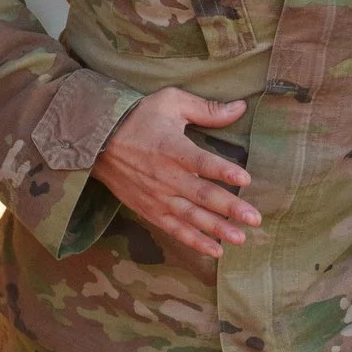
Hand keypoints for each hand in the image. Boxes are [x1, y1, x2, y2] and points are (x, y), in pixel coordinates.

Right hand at [95, 88, 261, 261]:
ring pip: (191, 217)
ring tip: (240, 239)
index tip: (245, 179)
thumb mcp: (171, 102)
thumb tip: (241, 107)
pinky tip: (215, 250)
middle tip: (254, 219)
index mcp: (172, 148)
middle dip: (230, 208)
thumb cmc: (138, 118)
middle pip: (202, 195)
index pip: (201, 162)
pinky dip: (194, 241)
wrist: (97, 142)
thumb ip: (207, 109)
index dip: (223, 170)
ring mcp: (158, 196)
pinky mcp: (150, 210)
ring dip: (216, 229)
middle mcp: (166, 176)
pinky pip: (174, 229)